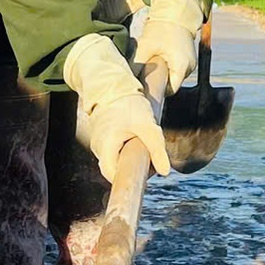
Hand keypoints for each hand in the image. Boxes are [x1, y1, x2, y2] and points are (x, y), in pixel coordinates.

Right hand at [64, 30, 169, 184]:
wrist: (112, 85)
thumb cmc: (128, 104)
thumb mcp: (147, 126)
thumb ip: (157, 148)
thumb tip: (165, 171)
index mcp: (106, 147)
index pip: (112, 175)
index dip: (127, 179)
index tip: (142, 175)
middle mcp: (98, 147)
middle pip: (114, 169)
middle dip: (132, 167)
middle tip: (150, 157)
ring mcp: (98, 143)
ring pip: (114, 160)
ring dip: (129, 157)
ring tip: (142, 144)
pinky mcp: (102, 137)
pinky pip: (113, 151)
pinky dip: (124, 149)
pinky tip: (135, 138)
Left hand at [134, 0, 203, 92]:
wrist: (175, 12)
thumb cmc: (161, 29)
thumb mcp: (145, 47)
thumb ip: (137, 65)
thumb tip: (128, 79)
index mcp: (181, 67)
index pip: (170, 90)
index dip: (158, 90)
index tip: (146, 86)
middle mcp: (189, 67)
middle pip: (173, 83)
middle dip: (160, 81)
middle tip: (146, 74)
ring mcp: (190, 61)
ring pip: (174, 75)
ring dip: (164, 72)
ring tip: (153, 62)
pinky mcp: (188, 56)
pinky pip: (177, 67)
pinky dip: (169, 65)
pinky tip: (159, 57)